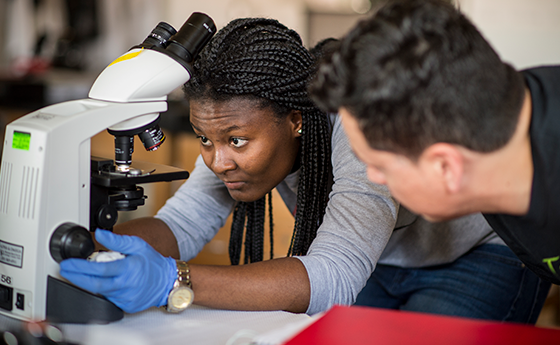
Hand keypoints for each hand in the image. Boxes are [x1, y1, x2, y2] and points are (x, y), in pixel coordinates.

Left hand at [59, 229, 176, 312]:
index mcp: (129, 269)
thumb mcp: (137, 245)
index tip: (68, 263)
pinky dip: (102, 290)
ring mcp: (126, 298)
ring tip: (83, 273)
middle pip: (94, 285)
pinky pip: (109, 298)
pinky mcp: (126, 306)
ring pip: (101, 292)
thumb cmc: (153, 263)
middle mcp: (126, 285)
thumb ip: (116, 240)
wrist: (168, 281)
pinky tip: (103, 282)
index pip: (100, 270)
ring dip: (88, 283)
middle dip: (76, 278)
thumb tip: (100, 234)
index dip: (81, 267)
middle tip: (65, 270)